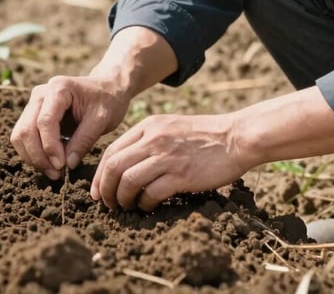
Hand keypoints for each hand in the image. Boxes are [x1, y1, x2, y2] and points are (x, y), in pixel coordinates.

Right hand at [10, 74, 129, 179]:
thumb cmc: (107, 101)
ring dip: (33, 157)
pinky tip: (50, 163)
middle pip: (26, 129)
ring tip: (54, 172)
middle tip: (57, 175)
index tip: (62, 167)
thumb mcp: (102, 119)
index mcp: (59, 88)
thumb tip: (67, 165)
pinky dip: (32, 153)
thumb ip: (84, 140)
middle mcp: (41, 93)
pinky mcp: (32, 114)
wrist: (106, 89)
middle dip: (38, 156)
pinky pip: (23, 137)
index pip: (44, 121)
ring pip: (20, 135)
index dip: (50, 147)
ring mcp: (34, 103)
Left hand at [90, 112, 248, 210]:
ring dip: (122, 199)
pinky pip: (151, 193)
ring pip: (128, 180)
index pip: (112, 151)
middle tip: (108, 204)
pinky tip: (148, 206)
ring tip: (126, 207)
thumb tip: (125, 164)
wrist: (235, 137)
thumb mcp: (170, 127)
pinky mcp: (181, 174)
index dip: (100, 175)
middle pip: (114, 167)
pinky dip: (145, 203)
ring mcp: (167, 156)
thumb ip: (148, 140)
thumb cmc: (204, 135)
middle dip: (105, 190)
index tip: (98, 191)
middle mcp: (154, 139)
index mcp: (149, 126)